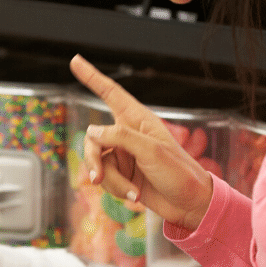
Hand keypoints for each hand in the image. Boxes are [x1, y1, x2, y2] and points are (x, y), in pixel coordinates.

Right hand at [70, 55, 213, 230]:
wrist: (189, 205)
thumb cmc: (179, 173)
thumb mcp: (151, 151)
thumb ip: (120, 137)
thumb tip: (92, 132)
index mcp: (138, 120)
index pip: (110, 93)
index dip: (92, 77)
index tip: (75, 60)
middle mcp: (128, 135)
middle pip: (93, 139)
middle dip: (93, 160)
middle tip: (97, 178)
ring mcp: (124, 155)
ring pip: (97, 163)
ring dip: (111, 181)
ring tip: (132, 191)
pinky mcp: (122, 175)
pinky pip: (105, 179)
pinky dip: (116, 190)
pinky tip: (135, 196)